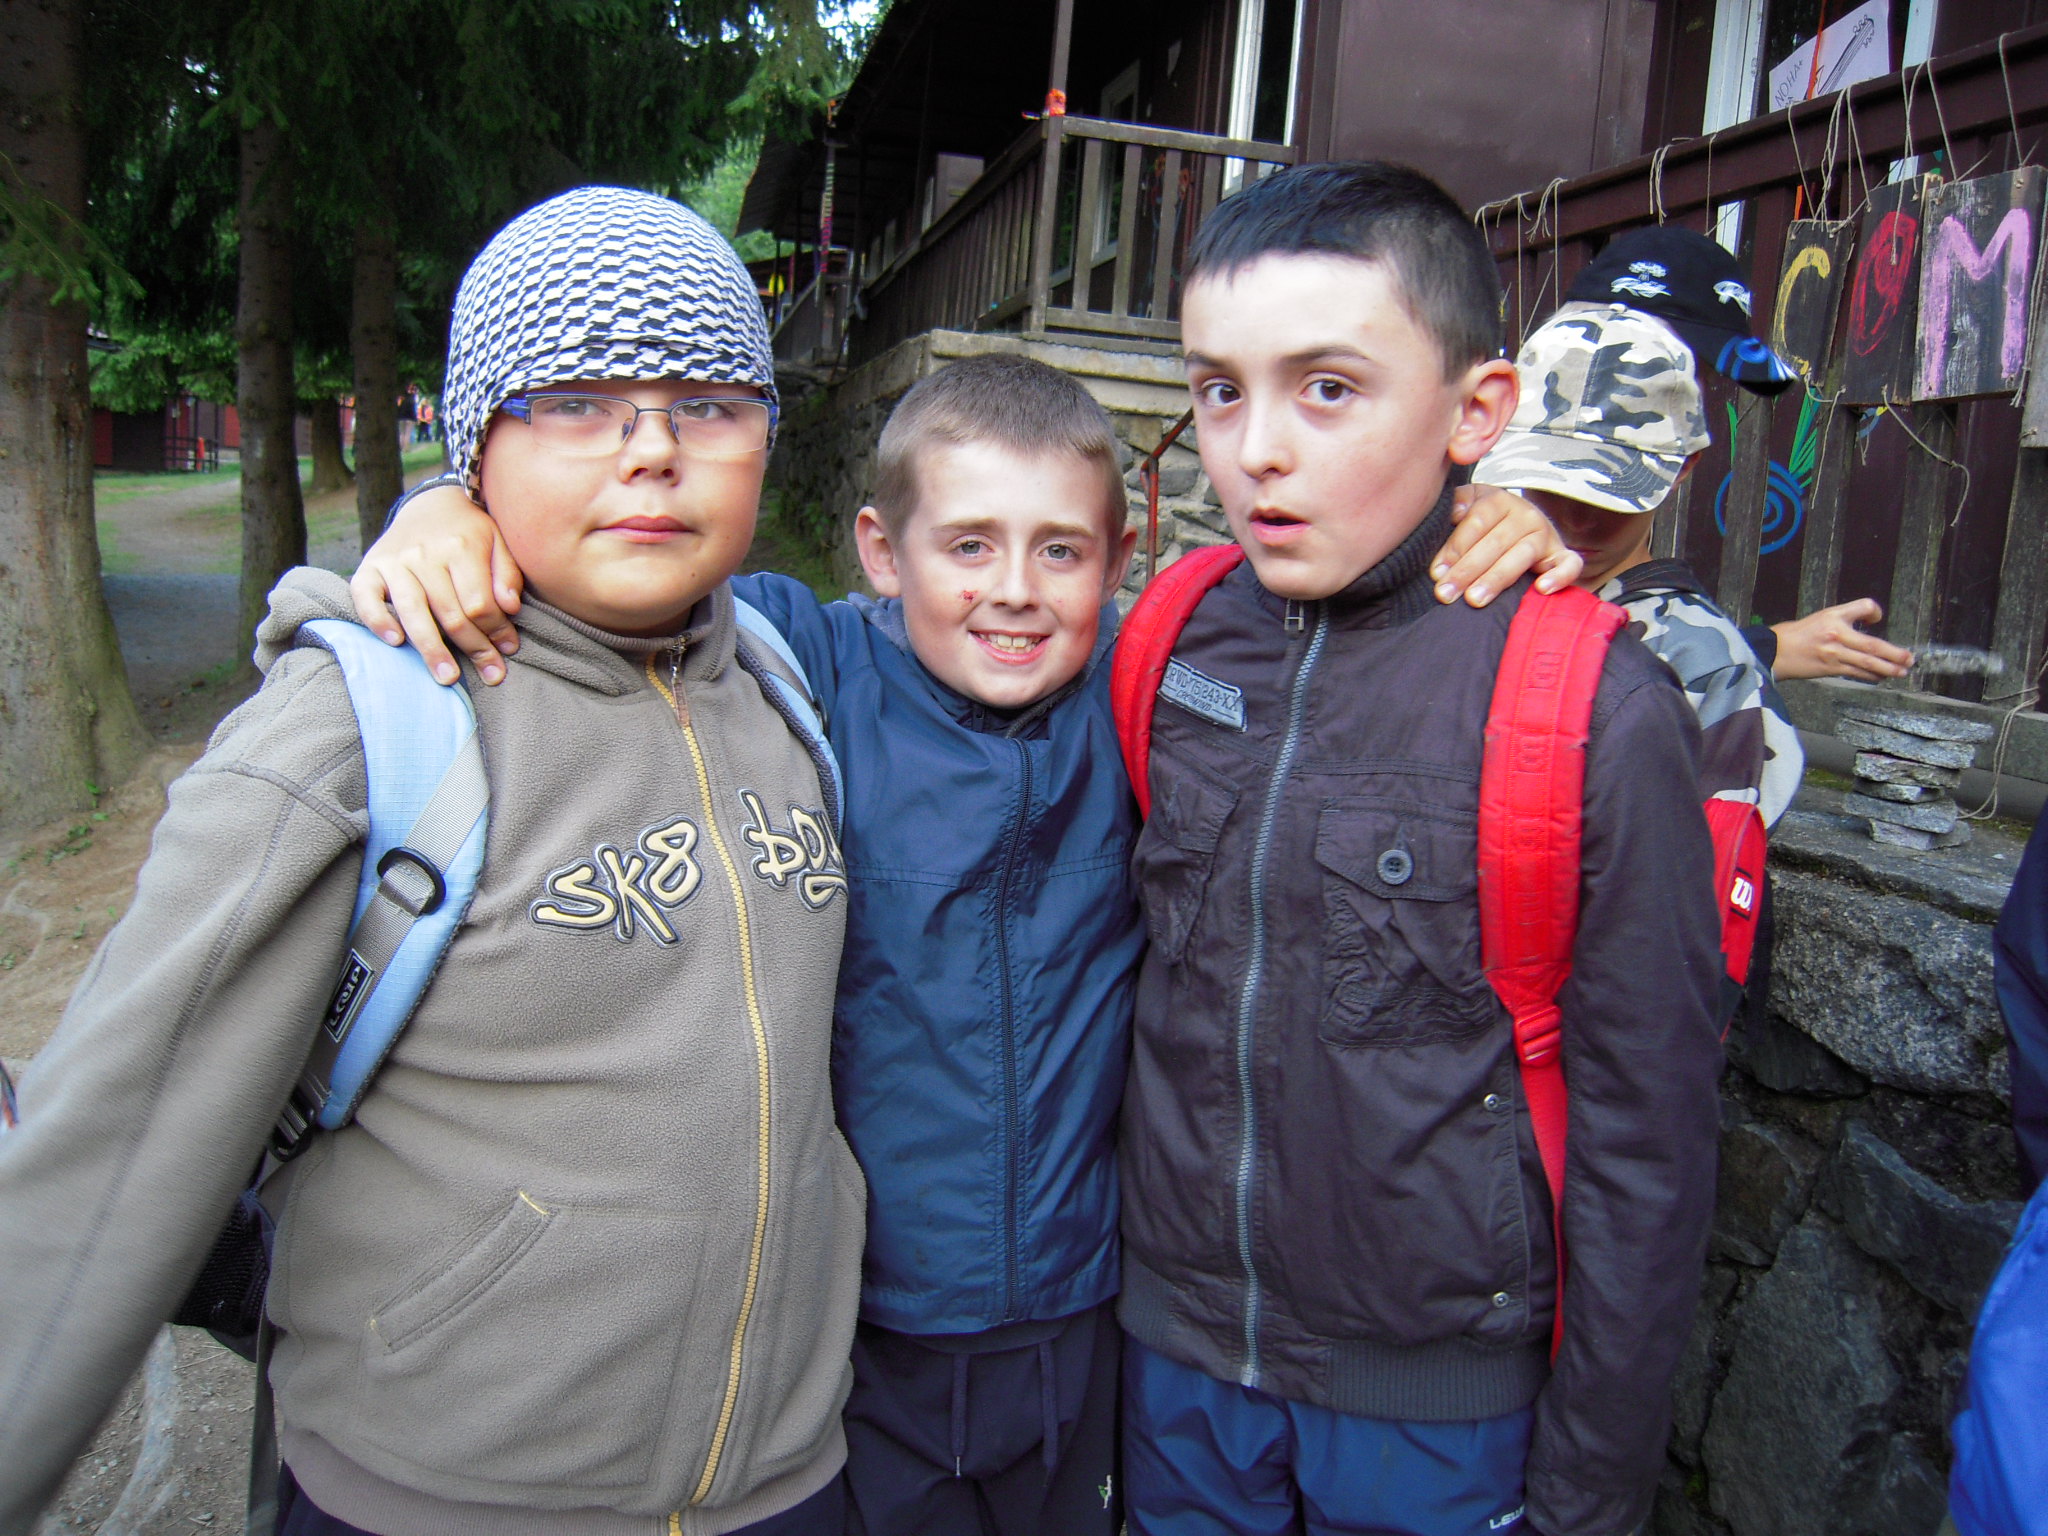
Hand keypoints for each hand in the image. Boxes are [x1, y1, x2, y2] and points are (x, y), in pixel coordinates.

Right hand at [349, 486, 523, 684]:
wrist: (431, 502)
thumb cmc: (471, 532)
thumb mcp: (499, 542)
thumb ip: (508, 574)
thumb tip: (511, 608)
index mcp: (461, 547)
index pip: (480, 603)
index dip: (496, 631)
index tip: (508, 649)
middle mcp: (425, 554)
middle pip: (451, 613)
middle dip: (473, 648)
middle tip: (491, 675)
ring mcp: (395, 561)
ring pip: (414, 611)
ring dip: (431, 648)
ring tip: (447, 677)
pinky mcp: (369, 567)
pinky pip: (366, 598)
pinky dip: (377, 620)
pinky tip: (395, 642)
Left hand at [1440, 484, 1583, 605]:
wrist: (1520, 527)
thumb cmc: (1483, 524)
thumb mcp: (1467, 507)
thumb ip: (1455, 504)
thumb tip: (1453, 513)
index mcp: (1499, 500)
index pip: (1476, 522)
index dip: (1455, 548)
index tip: (1437, 572)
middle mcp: (1525, 514)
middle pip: (1495, 542)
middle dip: (1467, 570)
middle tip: (1446, 593)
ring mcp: (1546, 535)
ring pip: (1522, 556)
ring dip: (1496, 578)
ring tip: (1474, 599)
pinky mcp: (1562, 555)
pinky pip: (1569, 564)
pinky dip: (1560, 576)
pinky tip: (1541, 589)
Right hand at [1770, 598, 1912, 681]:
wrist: (1774, 651)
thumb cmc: (1798, 634)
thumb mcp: (1821, 617)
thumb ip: (1845, 618)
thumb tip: (1870, 621)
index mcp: (1833, 616)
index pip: (1864, 607)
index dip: (1875, 612)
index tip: (1877, 619)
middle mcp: (1836, 634)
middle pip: (1872, 645)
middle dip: (1894, 653)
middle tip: (1909, 658)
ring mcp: (1834, 653)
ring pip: (1867, 663)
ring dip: (1888, 668)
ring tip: (1902, 671)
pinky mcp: (1830, 668)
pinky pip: (1856, 673)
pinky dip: (1871, 675)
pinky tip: (1880, 677)